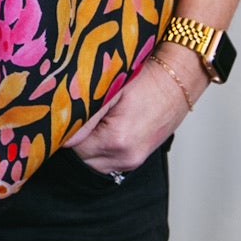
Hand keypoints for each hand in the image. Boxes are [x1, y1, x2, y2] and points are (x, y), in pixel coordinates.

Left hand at [66, 46, 207, 174]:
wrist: (179, 80)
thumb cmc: (149, 78)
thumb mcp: (112, 87)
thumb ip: (84, 109)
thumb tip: (61, 125)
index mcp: (116, 139)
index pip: (71, 144)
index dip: (65, 127)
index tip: (66, 112)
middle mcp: (125, 156)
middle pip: (80, 156)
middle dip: (75, 137)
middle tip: (79, 113)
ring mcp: (132, 161)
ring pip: (92, 161)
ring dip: (87, 144)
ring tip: (94, 120)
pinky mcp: (136, 159)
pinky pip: (107, 161)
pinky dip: (100, 148)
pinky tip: (104, 128)